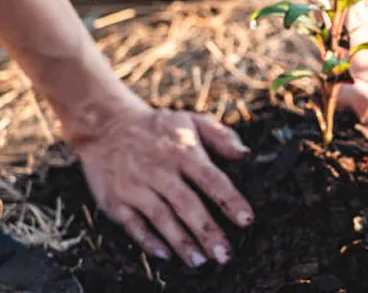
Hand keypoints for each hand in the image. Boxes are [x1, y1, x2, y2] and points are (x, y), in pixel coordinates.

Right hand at [72, 102, 253, 266]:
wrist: (106, 126)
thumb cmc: (158, 127)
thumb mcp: (191, 121)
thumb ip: (221, 137)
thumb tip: (245, 154)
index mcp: (182, 152)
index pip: (211, 179)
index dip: (230, 200)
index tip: (247, 220)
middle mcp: (159, 171)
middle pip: (187, 204)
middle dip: (207, 231)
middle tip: (225, 254)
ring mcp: (136, 187)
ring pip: (162, 218)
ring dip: (182, 241)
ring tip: (201, 261)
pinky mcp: (116, 200)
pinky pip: (133, 225)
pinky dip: (148, 241)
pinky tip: (166, 254)